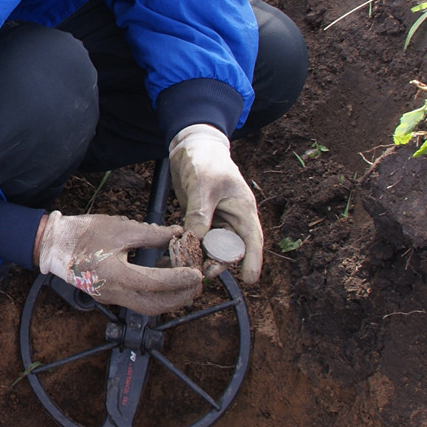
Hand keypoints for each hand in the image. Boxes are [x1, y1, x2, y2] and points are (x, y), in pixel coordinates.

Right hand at [35, 211, 203, 313]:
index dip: (178, 279)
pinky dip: (156, 295)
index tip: (195, 273)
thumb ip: (151, 235)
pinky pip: (138, 302)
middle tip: (196, 284)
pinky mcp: (109, 296)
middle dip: (179, 297)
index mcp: (115, 274)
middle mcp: (113, 292)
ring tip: (185, 284)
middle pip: (154, 306)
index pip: (154, 283)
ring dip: (169, 299)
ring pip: (147, 308)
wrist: (54, 245)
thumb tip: (176, 234)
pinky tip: (166, 281)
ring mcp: (110, 298)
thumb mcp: (120, 229)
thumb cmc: (83, 234)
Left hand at [167, 124, 262, 282]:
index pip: (252, 240)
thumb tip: (195, 239)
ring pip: (211, 247)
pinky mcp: (200, 220)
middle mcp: (232, 218)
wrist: (192, 146)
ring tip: (185, 267)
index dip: (252, 260)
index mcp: (243, 209)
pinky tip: (175, 255)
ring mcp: (216, 220)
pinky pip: (196, 238)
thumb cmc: (206, 161)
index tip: (250, 280)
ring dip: (200, 257)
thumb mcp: (203, 185)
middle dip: (218, 263)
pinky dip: (188, 247)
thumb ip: (200, 213)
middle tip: (203, 274)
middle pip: (230, 249)